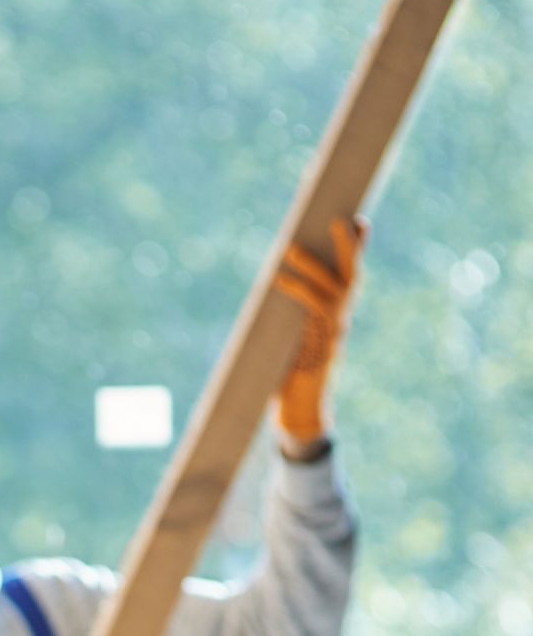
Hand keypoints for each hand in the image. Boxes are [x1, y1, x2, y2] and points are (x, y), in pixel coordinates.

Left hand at [274, 215, 363, 450]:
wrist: (299, 415)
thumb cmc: (291, 378)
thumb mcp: (293, 340)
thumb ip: (294, 318)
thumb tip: (276, 287)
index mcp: (337, 318)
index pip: (349, 278)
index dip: (356, 251)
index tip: (359, 222)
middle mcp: (341, 322)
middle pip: (351, 277)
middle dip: (349, 247)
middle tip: (341, 219)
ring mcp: (333, 334)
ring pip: (331, 290)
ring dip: (311, 266)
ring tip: (290, 248)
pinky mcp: (320, 346)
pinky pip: (311, 311)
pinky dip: (297, 291)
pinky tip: (281, 279)